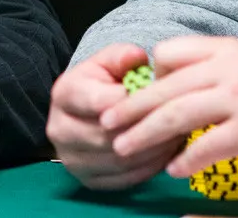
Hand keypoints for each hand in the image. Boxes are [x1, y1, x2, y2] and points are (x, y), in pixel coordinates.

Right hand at [47, 44, 180, 189]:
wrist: (85, 111)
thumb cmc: (102, 82)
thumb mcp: (110, 61)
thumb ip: (123, 57)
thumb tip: (138, 57)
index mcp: (64, 94)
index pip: (100, 103)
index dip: (134, 102)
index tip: (161, 97)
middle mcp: (59, 129)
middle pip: (109, 136)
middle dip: (147, 129)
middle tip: (178, 121)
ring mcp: (71, 158)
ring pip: (120, 161)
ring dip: (153, 151)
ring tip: (176, 136)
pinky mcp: (86, 180)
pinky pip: (124, 180)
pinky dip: (150, 169)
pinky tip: (166, 154)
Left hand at [101, 36, 237, 176]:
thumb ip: (214, 69)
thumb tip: (175, 82)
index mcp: (224, 49)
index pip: (169, 52)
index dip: (150, 74)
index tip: (142, 94)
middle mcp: (227, 68)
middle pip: (163, 87)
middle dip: (129, 107)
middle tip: (105, 123)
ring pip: (175, 115)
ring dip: (143, 134)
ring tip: (123, 147)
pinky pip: (206, 146)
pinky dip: (185, 160)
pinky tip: (173, 170)